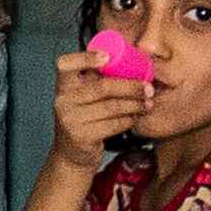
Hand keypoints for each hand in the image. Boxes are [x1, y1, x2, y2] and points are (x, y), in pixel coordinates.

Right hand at [49, 49, 152, 165]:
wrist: (72, 153)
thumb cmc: (83, 119)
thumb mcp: (82, 97)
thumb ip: (96, 81)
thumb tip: (130, 62)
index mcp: (63, 85)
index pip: (65, 64)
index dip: (85, 58)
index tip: (106, 57)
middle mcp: (63, 101)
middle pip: (102, 87)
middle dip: (130, 86)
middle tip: (147, 87)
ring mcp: (71, 120)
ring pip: (112, 107)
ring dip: (135, 104)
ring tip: (147, 103)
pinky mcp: (82, 137)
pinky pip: (114, 124)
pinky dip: (129, 119)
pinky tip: (135, 117)